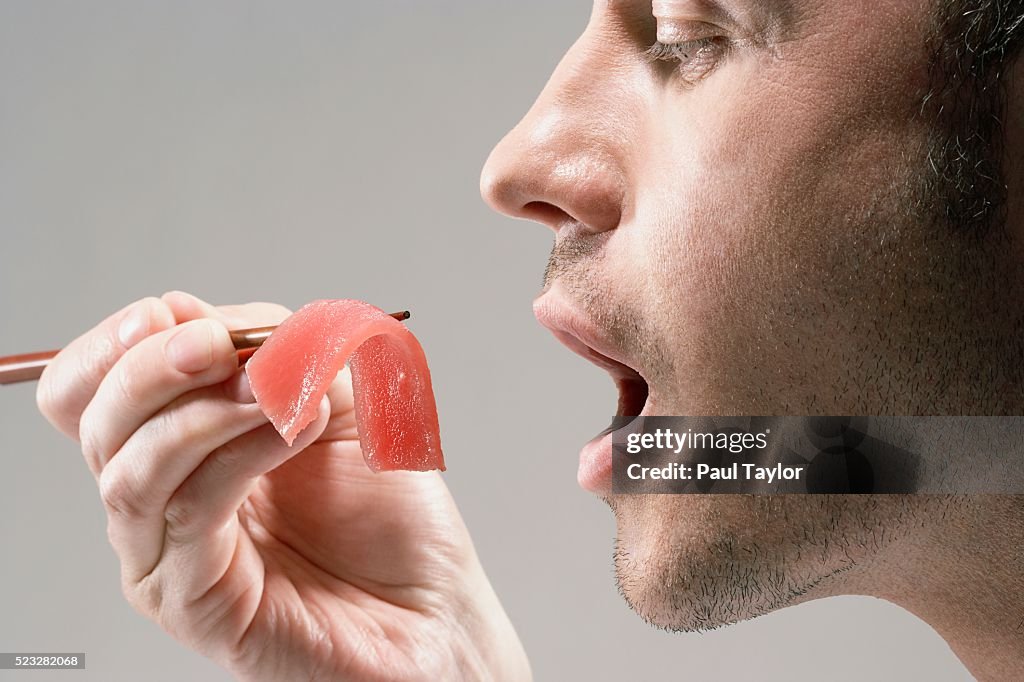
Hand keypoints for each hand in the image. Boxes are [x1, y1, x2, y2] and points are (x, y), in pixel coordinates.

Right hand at [36, 291, 529, 680]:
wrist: (430, 606)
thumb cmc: (388, 515)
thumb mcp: (339, 397)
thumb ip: (278, 351)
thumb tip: (201, 314)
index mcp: (180, 442)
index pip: (95, 386)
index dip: (125, 341)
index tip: (182, 315)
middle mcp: (159, 496)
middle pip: (94, 419)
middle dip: (152, 365)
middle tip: (217, 345)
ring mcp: (166, 552)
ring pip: (130, 466)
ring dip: (206, 410)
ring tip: (278, 392)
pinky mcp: (191, 600)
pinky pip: (189, 510)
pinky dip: (238, 454)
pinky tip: (293, 428)